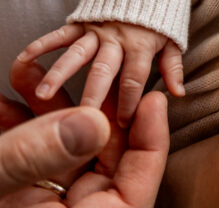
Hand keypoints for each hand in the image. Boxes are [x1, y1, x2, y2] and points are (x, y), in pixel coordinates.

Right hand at [0, 61, 168, 207]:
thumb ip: (33, 159)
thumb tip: (91, 123)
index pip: (136, 189)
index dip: (151, 141)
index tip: (154, 99)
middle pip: (101, 161)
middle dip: (93, 112)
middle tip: (90, 73)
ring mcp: (34, 206)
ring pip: (61, 153)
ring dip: (48, 111)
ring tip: (30, 74)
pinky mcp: (12, 195)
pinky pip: (27, 159)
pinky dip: (19, 126)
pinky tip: (5, 101)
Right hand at [17, 22, 183, 126]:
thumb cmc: (162, 15)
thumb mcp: (173, 40)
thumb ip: (172, 67)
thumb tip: (178, 93)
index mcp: (142, 46)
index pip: (134, 79)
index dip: (128, 102)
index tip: (121, 125)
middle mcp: (118, 39)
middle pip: (104, 71)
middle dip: (92, 95)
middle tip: (80, 118)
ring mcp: (98, 29)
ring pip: (77, 54)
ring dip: (59, 73)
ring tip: (44, 93)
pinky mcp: (83, 20)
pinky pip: (62, 33)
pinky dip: (44, 43)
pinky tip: (26, 57)